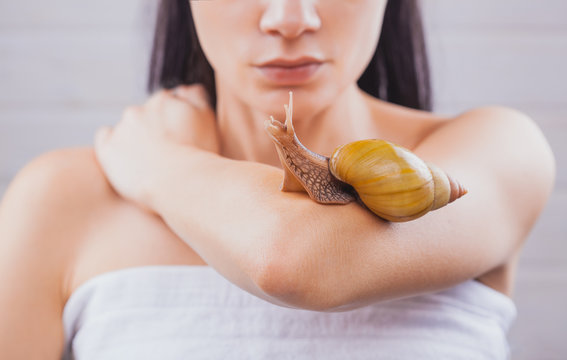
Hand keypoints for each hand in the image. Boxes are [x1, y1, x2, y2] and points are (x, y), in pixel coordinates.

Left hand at [94, 84, 218, 211]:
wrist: (177, 182)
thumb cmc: (198, 152)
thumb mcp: (208, 118)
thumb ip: (197, 96)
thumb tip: (184, 88)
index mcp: (163, 101)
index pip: (165, 103)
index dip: (172, 121)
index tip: (179, 137)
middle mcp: (139, 110)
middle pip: (143, 115)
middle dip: (151, 129)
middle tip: (164, 150)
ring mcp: (121, 129)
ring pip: (125, 128)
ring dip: (134, 138)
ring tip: (148, 161)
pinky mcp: (108, 149)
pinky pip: (105, 138)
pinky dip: (113, 145)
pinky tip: (126, 157)